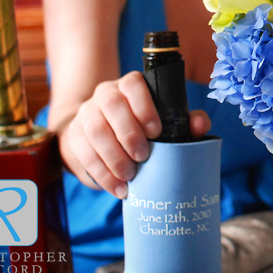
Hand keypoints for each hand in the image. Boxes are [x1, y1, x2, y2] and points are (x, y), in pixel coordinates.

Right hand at [59, 70, 211, 198]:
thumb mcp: (166, 121)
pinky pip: (83, 152)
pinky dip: (102, 174)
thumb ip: (186, 121)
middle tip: (142, 157)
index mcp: (129, 86)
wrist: (104, 136)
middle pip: (110, 104)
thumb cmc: (143, 127)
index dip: (143, 106)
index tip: (155, 131)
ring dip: (113, 156)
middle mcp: (105, 94)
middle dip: (128, 133)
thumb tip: (199, 125)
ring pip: (94, 129)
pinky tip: (118, 188)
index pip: (133, 84)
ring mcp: (86, 113)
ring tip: (130, 176)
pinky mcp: (73, 136)